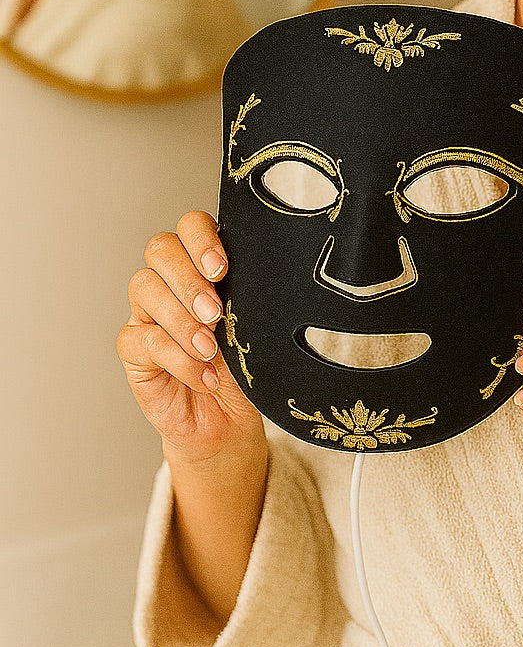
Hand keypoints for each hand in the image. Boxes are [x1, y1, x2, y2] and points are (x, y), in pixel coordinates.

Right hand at [116, 210, 265, 467]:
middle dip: (188, 278)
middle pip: (161, 249)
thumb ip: (252, 296)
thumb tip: (264, 277)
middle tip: (214, 312)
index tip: (222, 268)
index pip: (191, 226)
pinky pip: (143, 340)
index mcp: (204, 266)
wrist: (230, 420)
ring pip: (145, 287)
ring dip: (181, 319)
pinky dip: (177, 359)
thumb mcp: (259, 327)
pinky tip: (204, 376)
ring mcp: (148, 313)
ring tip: (210, 349)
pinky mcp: (135, 349)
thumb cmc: (245, 368)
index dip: (201, 239)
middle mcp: (172, 282)